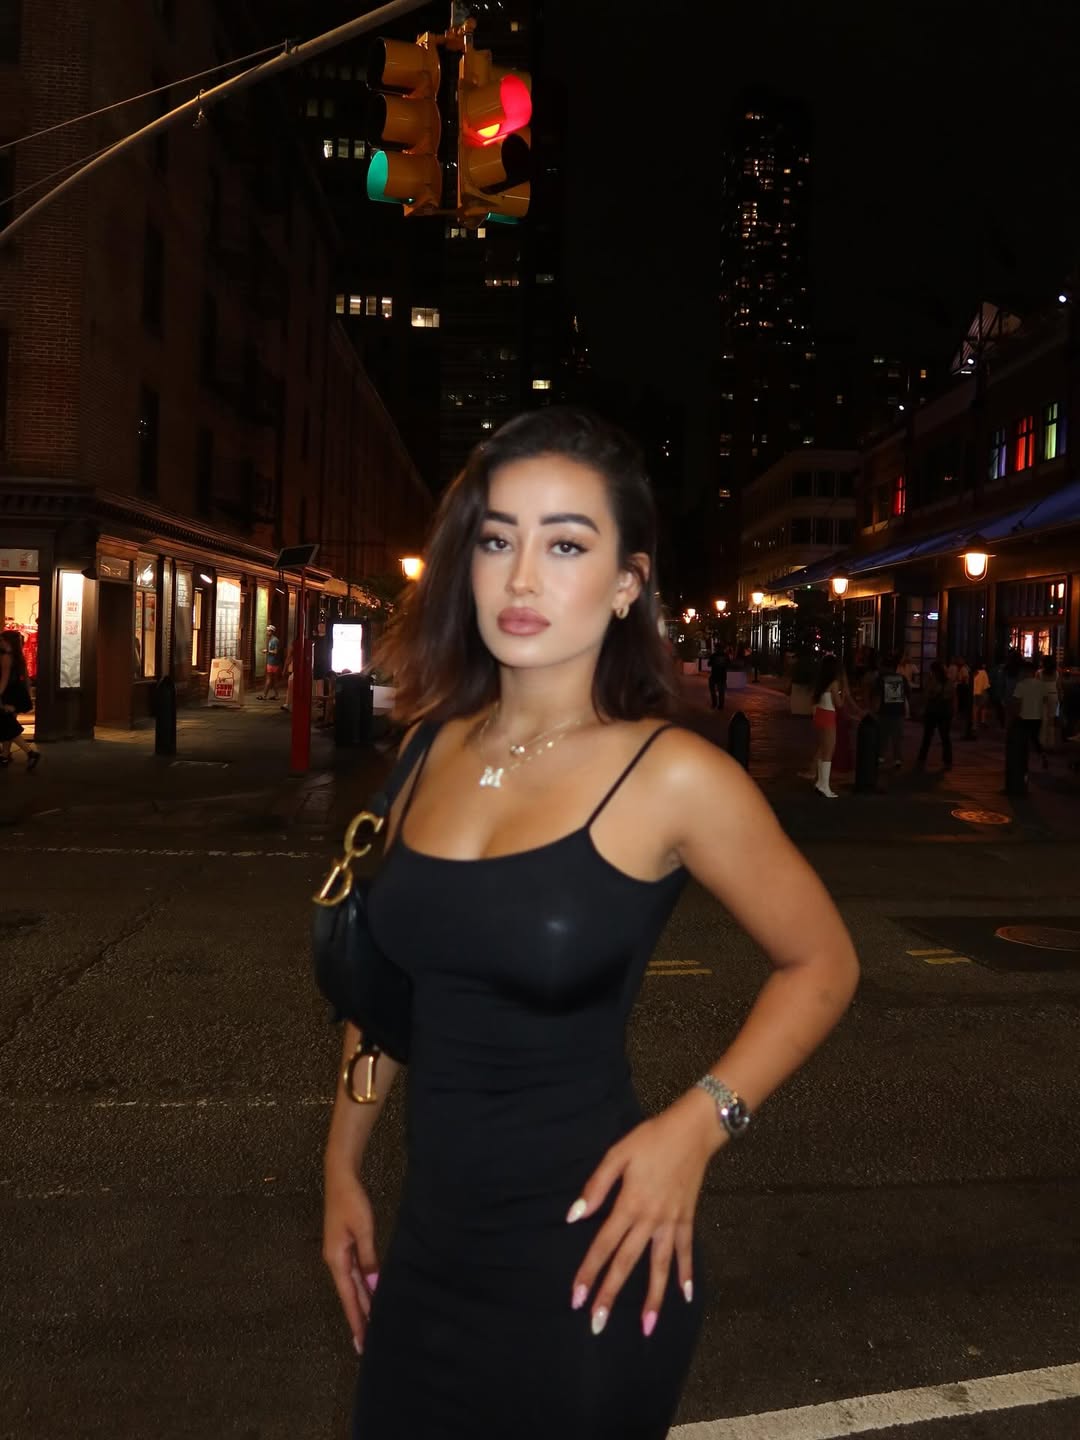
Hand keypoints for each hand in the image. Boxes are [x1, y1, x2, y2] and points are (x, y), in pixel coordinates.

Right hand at [323, 1161, 379, 1354]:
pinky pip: (355, 1274)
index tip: (361, 1343)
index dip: (356, 1319)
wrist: (341, 1176)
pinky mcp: (345, 1247)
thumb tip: (374, 1286)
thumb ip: (369, 1258)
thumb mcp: (362, 1229)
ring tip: (370, 1326)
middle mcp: (335, 1261)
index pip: (349, 1297)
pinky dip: (362, 1288)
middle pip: (349, 1295)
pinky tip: (369, 1296)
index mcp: (336, 1260)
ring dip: (361, 1304)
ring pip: (353, 1285)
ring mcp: (339, 1254)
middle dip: (358, 1318)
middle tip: (367, 1344)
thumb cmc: (351, 1201)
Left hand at [566, 1092, 719, 1336]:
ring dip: (653, 1297)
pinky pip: (686, 1251)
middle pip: (627, 1262)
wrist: (692, 1131)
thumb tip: (575, 1215)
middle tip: (597, 1324)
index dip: (589, 1271)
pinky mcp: (686, 1219)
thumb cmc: (651, 1139)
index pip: (604, 1245)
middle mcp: (650, 1220)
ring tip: (647, 1327)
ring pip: (659, 1266)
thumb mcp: (618, 1154)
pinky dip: (687, 1274)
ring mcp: (671, 1222)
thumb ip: (597, 1185)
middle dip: (611, 1293)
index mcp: (629, 1204)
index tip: (577, 1297)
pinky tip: (686, 1296)